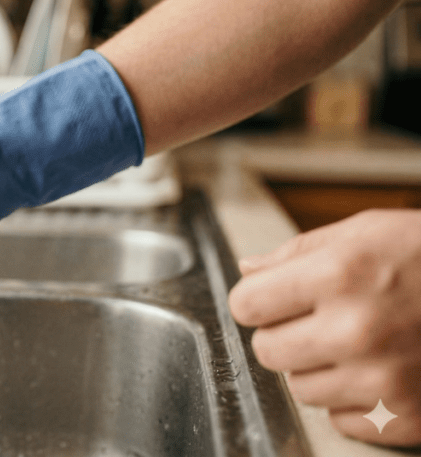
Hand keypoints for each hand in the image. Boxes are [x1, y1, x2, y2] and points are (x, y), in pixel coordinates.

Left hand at [228, 209, 420, 445]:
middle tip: (320, 319)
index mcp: (338, 275)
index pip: (245, 306)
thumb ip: (297, 253)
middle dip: (285, 334)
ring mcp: (383, 379)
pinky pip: (343, 419)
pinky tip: (383, 368)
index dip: (257, 301)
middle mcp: (357, 330)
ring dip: (319, 368)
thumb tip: (250, 271)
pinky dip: (355, 399)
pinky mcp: (405, 416)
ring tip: (359, 342)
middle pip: (267, 352)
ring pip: (301, 389)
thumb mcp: (366, 231)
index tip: (273, 300)